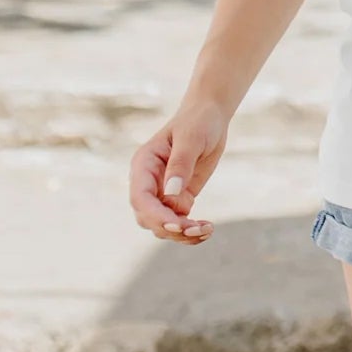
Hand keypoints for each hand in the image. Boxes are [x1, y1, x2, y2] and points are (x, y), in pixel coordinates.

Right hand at [129, 102, 227, 245]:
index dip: (155, 215)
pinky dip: (190, 230)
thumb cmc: (198, 122)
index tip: (177, 225)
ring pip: (162, 224)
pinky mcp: (178, 197)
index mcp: (144, 165)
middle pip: (148, 217)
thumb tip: (170, 194)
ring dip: (182, 234)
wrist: (210, 117)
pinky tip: (208, 229)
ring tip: (207, 230)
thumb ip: (180, 164)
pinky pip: (178, 221)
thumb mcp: (191, 138)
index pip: (140, 197)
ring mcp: (162, 191)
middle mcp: (148, 181)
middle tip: (197, 230)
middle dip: (170, 228)